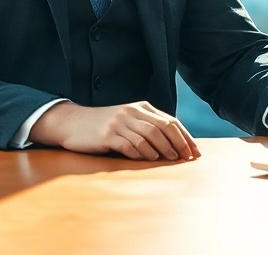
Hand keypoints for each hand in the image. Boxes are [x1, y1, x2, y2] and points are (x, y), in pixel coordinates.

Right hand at [30, 100, 199, 160]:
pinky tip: (148, 159)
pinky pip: (129, 145)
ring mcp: (119, 122)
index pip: (170, 121)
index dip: (185, 136)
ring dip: (163, 149)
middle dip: (179, 143)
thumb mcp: (127, 120)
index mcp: (140, 107)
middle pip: (162, 127)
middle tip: (187, 157)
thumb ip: (147, 127)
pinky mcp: (107, 135)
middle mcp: (132, 112)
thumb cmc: (103, 126)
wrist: (72, 123)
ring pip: (148, 135)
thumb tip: (174, 145)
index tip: (195, 151)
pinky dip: (141, 153)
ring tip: (171, 159)